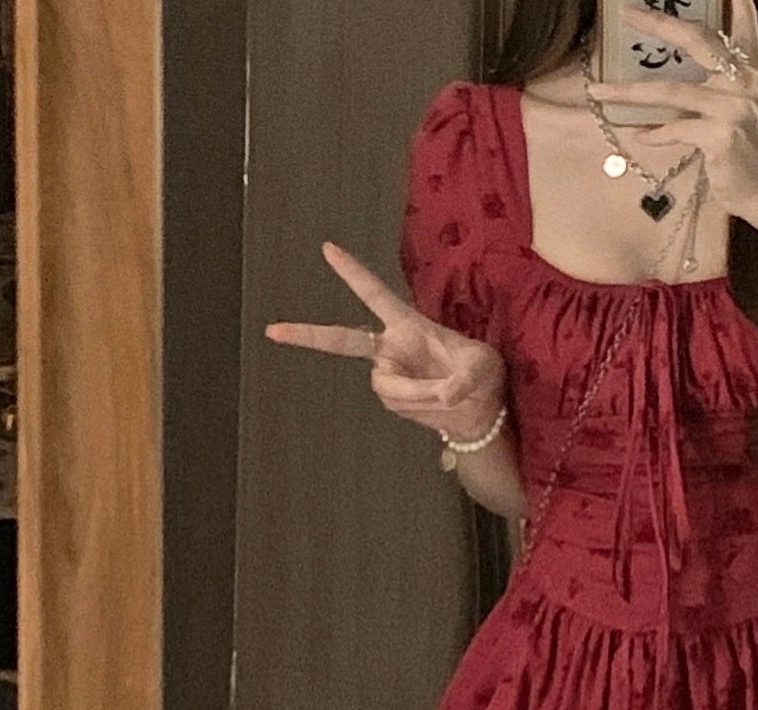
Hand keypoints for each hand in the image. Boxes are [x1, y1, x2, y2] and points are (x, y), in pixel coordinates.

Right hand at [265, 241, 505, 439]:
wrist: (480, 413)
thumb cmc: (485, 378)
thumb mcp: (485, 369)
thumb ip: (463, 379)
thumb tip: (440, 394)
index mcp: (409, 324)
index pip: (376, 294)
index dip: (353, 272)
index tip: (328, 248)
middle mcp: (393, 347)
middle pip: (343, 339)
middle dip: (308, 335)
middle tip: (273, 331)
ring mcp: (391, 374)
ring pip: (388, 386)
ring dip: (418, 393)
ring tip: (449, 394)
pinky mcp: (395, 398)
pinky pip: (399, 403)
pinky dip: (420, 405)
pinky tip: (439, 406)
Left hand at [587, 0, 757, 230]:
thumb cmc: (749, 153)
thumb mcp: (742, 109)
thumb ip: (717, 84)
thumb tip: (672, 75)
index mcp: (752, 69)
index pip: (743, 22)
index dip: (733, 0)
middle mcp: (745, 81)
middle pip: (696, 39)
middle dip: (658, 22)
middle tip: (626, 11)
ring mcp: (733, 108)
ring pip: (671, 91)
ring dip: (629, 92)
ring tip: (598, 90)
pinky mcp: (721, 137)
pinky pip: (675, 129)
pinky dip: (655, 133)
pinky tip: (639, 135)